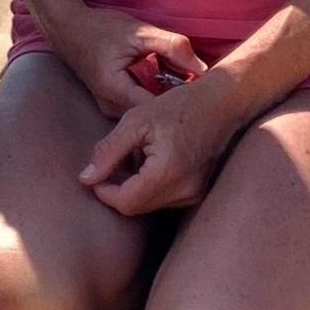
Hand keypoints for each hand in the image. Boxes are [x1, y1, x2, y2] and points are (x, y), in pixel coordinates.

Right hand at [43, 5, 206, 119]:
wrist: (66, 27)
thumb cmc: (99, 28)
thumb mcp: (138, 32)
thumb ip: (171, 46)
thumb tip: (203, 67)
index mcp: (115, 91)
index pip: (156, 111)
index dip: (180, 105)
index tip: (201, 94)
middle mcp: (110, 107)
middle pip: (152, 117)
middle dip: (175, 105)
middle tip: (200, 91)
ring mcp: (109, 108)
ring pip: (146, 113)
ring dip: (164, 101)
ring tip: (185, 88)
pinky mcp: (111, 104)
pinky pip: (138, 106)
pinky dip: (153, 96)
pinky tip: (167, 85)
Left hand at [78, 81, 238, 216]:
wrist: (223, 103)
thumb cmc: (178, 106)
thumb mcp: (135, 122)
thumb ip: (108, 152)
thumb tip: (86, 179)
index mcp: (167, 173)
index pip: (125, 202)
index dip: (104, 191)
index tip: (95, 174)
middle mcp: (185, 191)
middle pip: (136, 206)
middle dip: (117, 188)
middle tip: (114, 160)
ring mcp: (195, 194)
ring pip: (149, 204)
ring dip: (134, 187)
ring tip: (135, 156)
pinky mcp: (199, 192)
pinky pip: (165, 198)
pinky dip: (151, 185)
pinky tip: (151, 160)